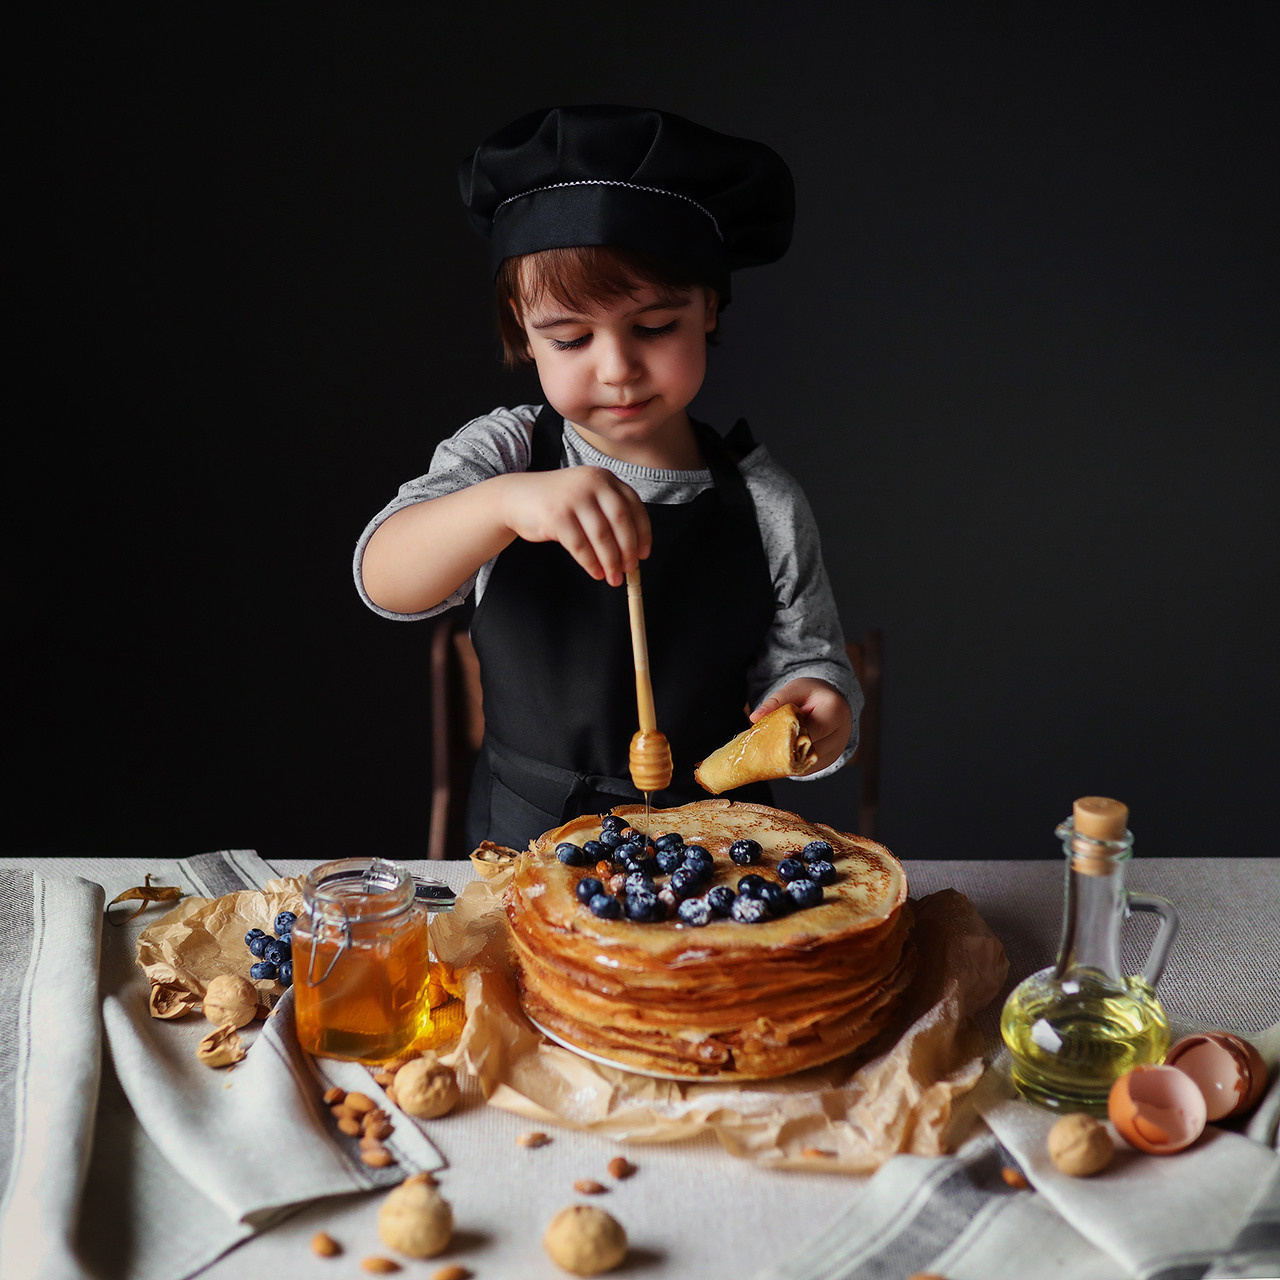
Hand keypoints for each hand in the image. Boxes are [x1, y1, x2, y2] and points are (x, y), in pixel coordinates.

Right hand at [501, 467, 650, 585]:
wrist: (516, 497)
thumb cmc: (557, 503)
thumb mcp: (586, 496)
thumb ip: (608, 514)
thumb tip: (634, 551)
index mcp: (604, 478)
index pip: (633, 506)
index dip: (643, 532)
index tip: (644, 554)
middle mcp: (591, 483)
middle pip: (620, 521)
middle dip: (628, 550)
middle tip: (630, 570)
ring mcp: (573, 498)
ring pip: (601, 536)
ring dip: (611, 561)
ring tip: (614, 578)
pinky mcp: (556, 516)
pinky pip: (580, 546)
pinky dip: (591, 563)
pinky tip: (596, 573)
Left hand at [750, 679, 852, 771]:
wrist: (830, 702)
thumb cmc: (811, 694)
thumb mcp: (795, 690)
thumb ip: (776, 702)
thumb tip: (754, 717)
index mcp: (835, 711)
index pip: (812, 730)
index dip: (791, 736)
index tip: (770, 737)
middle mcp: (841, 734)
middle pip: (811, 750)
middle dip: (787, 750)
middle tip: (764, 749)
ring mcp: (837, 750)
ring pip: (809, 764)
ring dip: (789, 761)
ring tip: (770, 754)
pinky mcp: (830, 761)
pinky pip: (809, 769)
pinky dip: (793, 766)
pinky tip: (779, 759)